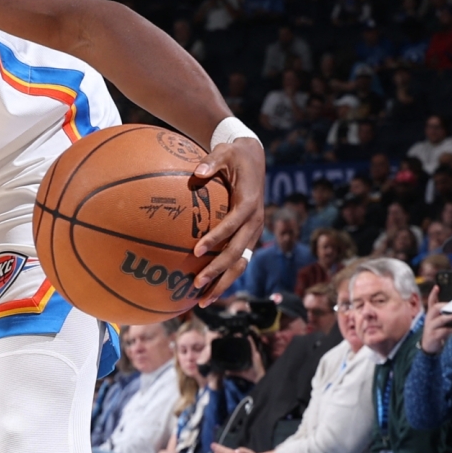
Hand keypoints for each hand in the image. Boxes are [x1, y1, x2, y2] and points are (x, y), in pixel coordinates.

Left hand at [190, 136, 265, 304]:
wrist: (254, 158)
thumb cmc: (234, 155)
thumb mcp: (225, 152)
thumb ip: (212, 161)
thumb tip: (198, 171)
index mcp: (249, 203)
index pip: (233, 224)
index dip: (216, 238)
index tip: (196, 250)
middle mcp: (255, 222)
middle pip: (238, 252)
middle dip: (218, 270)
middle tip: (196, 284)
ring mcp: (254, 232)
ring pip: (241, 263)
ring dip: (223, 283)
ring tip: (203, 301)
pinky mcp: (249, 236)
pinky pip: (238, 260)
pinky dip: (225, 276)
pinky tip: (208, 291)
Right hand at [420, 286, 451, 353]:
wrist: (429, 346)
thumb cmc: (437, 331)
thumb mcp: (441, 322)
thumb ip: (447, 315)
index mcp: (431, 314)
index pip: (431, 301)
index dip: (433, 294)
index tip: (437, 286)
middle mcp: (430, 319)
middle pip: (435, 308)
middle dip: (445, 305)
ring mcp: (431, 327)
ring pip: (441, 319)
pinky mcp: (433, 335)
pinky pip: (445, 331)